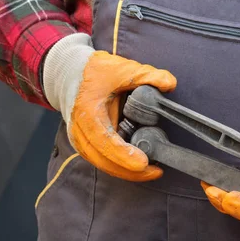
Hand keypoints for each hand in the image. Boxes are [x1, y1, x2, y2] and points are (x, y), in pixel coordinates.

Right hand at [43, 33, 176, 180]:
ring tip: (153, 171)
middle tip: (156, 172)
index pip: (104, 141)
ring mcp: (81, 141)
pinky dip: (121, 166)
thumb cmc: (94, 72)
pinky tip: (140, 166)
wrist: (70, 75)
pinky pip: (103, 161)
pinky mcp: (87, 146)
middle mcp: (79, 132)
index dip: (124, 155)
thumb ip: (147, 75)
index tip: (143, 162)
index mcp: (86, 113)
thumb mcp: (121, 68)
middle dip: (130, 171)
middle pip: (104, 161)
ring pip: (103, 165)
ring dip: (126, 172)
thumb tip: (169, 84)